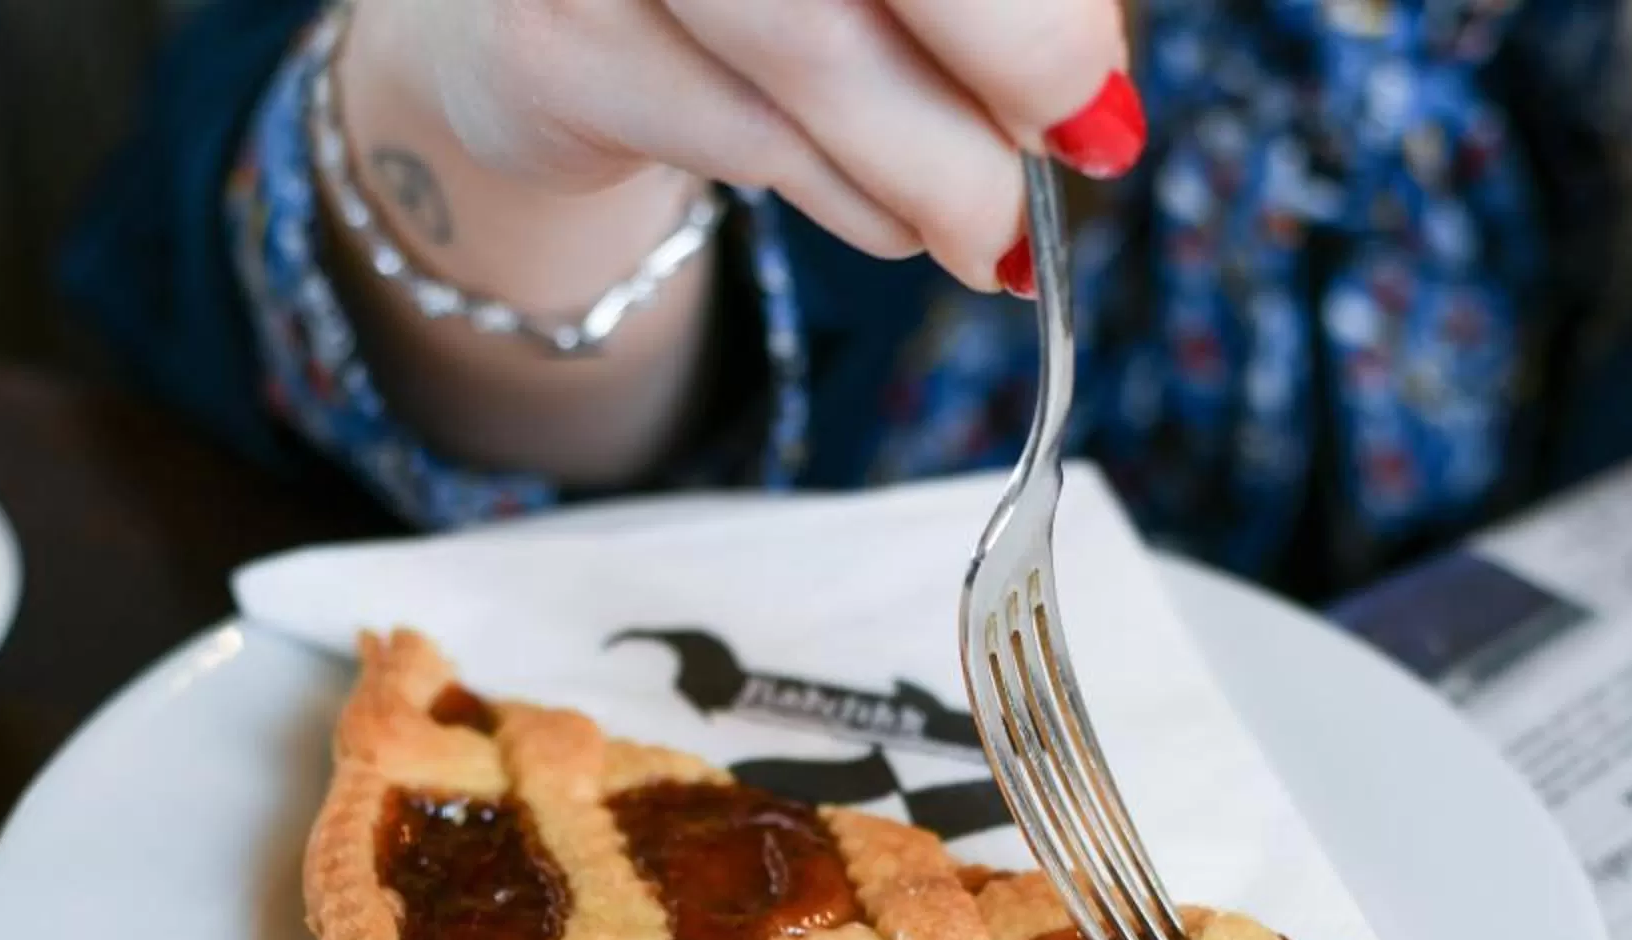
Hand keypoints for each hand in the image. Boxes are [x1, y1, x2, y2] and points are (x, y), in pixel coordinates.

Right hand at [346, 0, 1144, 295]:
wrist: (534, 17)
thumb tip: (1092, 93)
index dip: (1036, 7)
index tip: (1097, 87)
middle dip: (1012, 65)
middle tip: (1080, 146)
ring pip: (814, 54)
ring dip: (942, 174)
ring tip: (992, 226)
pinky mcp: (553, 42)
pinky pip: (751, 143)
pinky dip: (856, 201)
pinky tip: (894, 217)